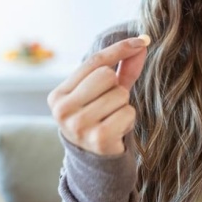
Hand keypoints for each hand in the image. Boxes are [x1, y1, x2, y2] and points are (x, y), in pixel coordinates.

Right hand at [47, 36, 148, 155]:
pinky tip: (117, 130)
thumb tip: (142, 42)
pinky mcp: (98, 139)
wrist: (97, 160)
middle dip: (116, 87)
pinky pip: (127, 112)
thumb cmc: (102, 118)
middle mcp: (62, 111)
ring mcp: (78, 126)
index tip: (142, 41)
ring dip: (123, 106)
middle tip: (109, 105)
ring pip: (119, 94)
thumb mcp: (108, 91)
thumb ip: (123, 67)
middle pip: (106, 75)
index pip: (94, 62)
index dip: (120, 49)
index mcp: (58, 95)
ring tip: (112, 119)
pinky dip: (129, 119)